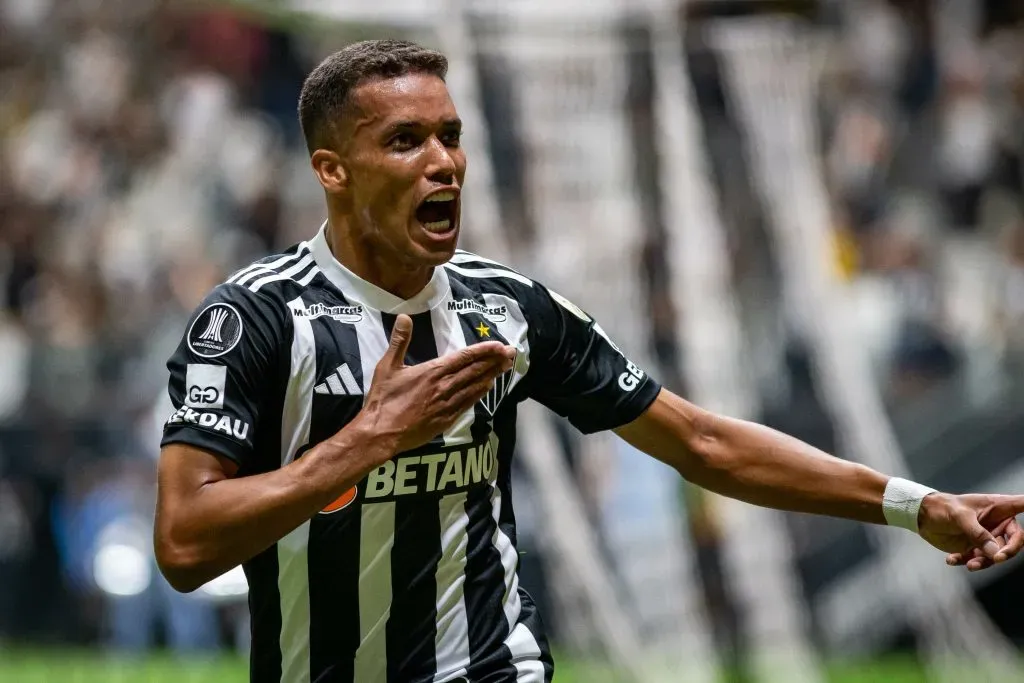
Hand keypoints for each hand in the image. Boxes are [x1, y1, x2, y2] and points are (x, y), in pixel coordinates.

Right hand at [355, 314, 515, 453]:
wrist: (381, 434)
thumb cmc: (383, 400)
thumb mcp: (387, 367)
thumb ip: (399, 341)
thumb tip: (404, 317)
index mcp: (432, 372)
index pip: (464, 357)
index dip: (484, 350)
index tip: (500, 345)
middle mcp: (444, 387)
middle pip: (475, 370)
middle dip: (495, 360)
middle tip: (512, 353)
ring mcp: (447, 405)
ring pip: (475, 387)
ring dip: (492, 375)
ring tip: (505, 367)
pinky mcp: (446, 420)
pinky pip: (468, 404)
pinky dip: (480, 394)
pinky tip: (487, 388)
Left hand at [916, 492, 1023, 570]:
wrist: (921, 516)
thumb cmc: (943, 508)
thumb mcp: (960, 517)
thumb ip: (978, 534)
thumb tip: (996, 554)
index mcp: (999, 507)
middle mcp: (998, 522)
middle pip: (1016, 540)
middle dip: (1007, 551)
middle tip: (996, 559)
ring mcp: (987, 536)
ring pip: (997, 554)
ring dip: (985, 561)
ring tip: (969, 565)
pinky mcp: (974, 547)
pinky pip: (978, 559)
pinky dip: (966, 561)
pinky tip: (951, 561)